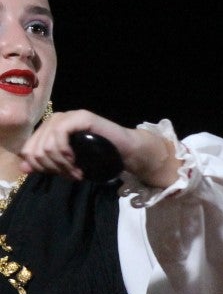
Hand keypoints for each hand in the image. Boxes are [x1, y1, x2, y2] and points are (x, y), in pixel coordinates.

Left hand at [20, 109, 178, 186]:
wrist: (128, 152)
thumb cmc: (101, 157)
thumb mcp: (68, 164)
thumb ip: (46, 164)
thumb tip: (24, 168)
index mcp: (49, 129)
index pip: (28, 149)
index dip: (40, 167)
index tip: (60, 177)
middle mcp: (56, 120)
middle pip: (35, 149)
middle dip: (52, 168)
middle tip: (71, 177)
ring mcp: (68, 117)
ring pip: (46, 144)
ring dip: (61, 164)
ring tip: (76, 173)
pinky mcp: (81, 117)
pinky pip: (59, 134)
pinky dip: (64, 152)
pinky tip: (75, 160)